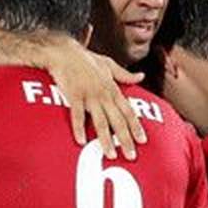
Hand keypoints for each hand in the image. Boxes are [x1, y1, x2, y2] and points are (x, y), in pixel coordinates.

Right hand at [40, 36, 146, 160]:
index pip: (128, 111)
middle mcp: (104, 94)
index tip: (143, 141)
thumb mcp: (109, 64)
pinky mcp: (74, 95)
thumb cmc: (85, 59)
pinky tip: (81, 141)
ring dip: (106, 139)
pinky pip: (77, 115)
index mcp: (112, 89)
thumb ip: (125, 74)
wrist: (64, 51)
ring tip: (110, 154)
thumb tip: (141, 76)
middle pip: (118, 120)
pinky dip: (79, 128)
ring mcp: (89, 96)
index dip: (136, 126)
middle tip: (131, 156)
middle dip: (125, 139)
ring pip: (100, 121)